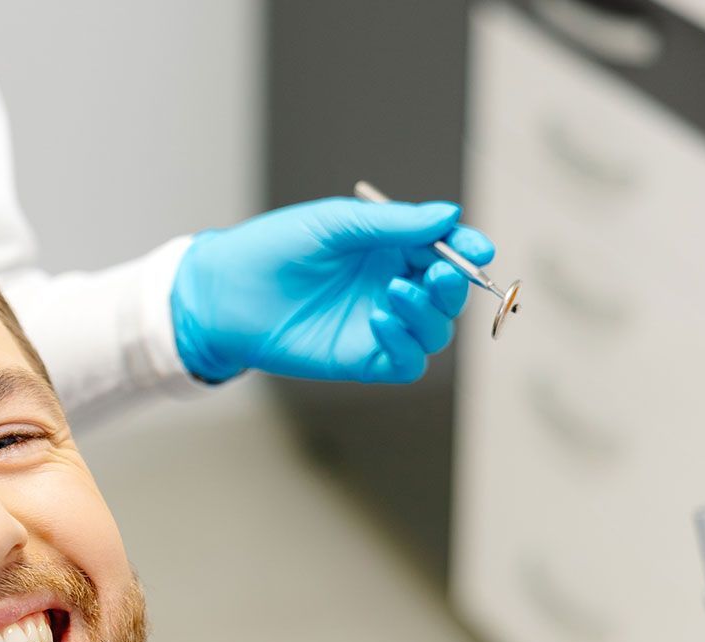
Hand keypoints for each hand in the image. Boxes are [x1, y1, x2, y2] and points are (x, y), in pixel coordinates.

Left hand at [170, 197, 495, 384]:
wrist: (226, 293)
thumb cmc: (274, 249)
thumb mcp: (335, 224)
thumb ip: (392, 224)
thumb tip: (448, 215)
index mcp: (390, 248)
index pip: (446, 250)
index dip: (467, 249)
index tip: (478, 249)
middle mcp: (392, 287)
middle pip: (447, 294)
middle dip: (452, 284)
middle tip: (436, 274)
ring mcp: (380, 325)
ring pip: (435, 331)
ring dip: (428, 314)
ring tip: (394, 294)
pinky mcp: (363, 359)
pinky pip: (407, 363)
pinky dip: (406, 345)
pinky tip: (379, 320)